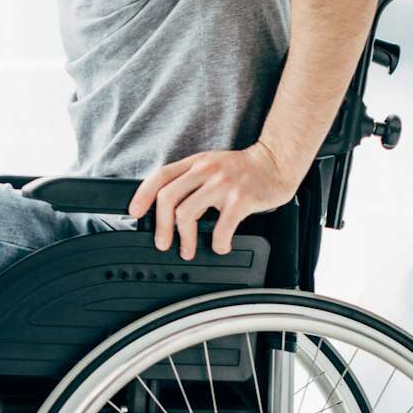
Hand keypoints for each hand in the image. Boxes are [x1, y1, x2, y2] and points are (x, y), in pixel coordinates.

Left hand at [127, 143, 297, 258]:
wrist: (276, 163)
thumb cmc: (243, 170)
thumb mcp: (212, 166)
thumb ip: (191, 181)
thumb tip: (168, 210)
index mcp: (196, 163)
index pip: (160, 176)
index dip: (143, 196)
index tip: (135, 214)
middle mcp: (206, 170)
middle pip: (167, 198)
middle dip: (160, 226)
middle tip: (163, 242)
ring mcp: (222, 183)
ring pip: (186, 214)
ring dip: (184, 239)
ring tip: (188, 249)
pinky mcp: (241, 198)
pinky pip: (220, 228)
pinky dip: (218, 243)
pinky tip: (221, 246)